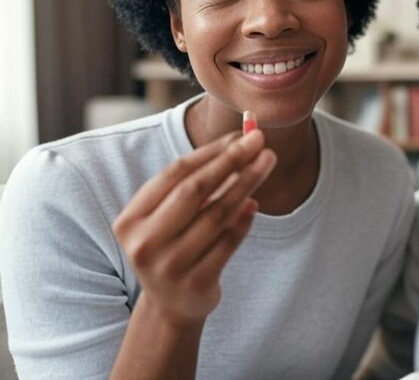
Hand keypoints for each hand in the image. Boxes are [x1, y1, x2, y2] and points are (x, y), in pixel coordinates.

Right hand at [112, 128, 275, 326]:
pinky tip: (255, 203)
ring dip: (246, 183)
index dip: (210, 151)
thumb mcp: (167, 217)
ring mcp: (170, 266)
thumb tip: (240, 140)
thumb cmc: (172, 245)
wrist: (170, 306)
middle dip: (231, 161)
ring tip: (266, 163)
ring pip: (217, 214)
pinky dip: (244, 220)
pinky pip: (229, 242)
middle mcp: (145, 243)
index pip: (175, 173)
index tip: (240, 135)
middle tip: (259, 141)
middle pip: (194, 190)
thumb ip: (193, 182)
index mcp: (131, 220)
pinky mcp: (197, 283)